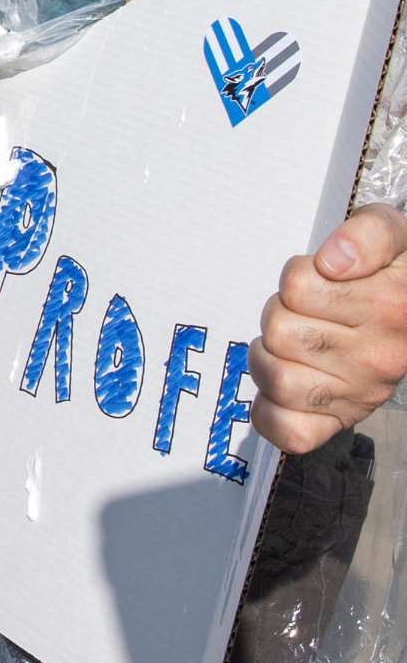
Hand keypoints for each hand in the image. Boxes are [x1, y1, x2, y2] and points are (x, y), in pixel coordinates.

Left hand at [249, 204, 406, 453]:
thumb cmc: (392, 272)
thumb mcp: (389, 232)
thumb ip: (367, 235)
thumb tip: (333, 261)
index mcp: (391, 309)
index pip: (298, 286)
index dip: (299, 276)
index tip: (323, 280)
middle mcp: (379, 358)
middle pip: (279, 329)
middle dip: (281, 312)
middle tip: (306, 313)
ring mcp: (361, 395)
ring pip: (275, 376)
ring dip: (269, 355)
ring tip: (293, 345)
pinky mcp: (341, 421)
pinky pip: (288, 431)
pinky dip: (271, 412)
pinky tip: (281, 387)